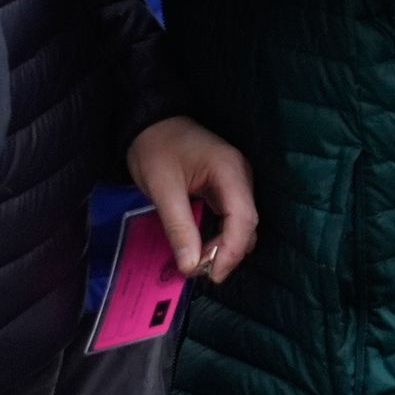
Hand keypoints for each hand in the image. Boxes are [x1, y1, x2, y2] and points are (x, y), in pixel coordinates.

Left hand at [126, 114, 257, 283]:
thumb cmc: (153, 148)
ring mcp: (236, 180)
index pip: (243, 219)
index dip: (231, 252)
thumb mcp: (161, 188)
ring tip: (199, 262)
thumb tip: (191, 267)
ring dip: (224, 246)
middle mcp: (241, 175)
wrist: (148, 120)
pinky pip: (231, 216)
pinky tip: (202, 247)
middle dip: (227, 252)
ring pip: (241, 224)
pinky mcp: (226, 186)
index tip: (212, 274)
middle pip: (246, 224)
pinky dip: (220, 235)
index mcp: (230, 170)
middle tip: (201, 272)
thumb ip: (178, 227)